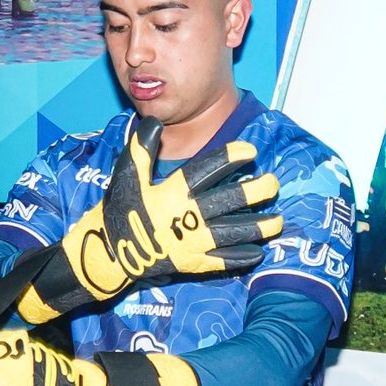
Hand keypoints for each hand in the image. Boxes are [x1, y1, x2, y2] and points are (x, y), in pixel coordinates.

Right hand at [16, 116, 281, 324]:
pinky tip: (259, 252)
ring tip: (278, 221)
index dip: (230, 159)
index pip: (206, 170)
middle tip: (274, 184)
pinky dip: (240, 258)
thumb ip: (140, 150)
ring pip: (231, 233)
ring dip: (257, 228)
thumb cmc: (118, 211)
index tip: (251, 151)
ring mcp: (191, 243)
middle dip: (253, 193)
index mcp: (172, 192)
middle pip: (226, 202)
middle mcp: (186, 216)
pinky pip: (221, 261)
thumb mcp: (126, 176)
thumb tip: (153, 122)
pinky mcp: (191, 263)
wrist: (107, 254)